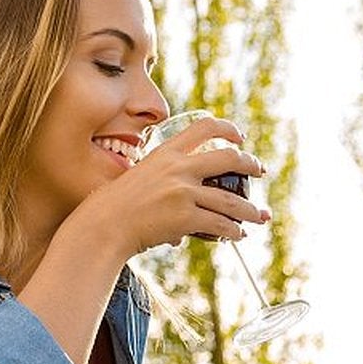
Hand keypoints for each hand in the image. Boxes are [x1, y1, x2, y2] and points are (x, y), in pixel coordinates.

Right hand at [90, 116, 270, 256]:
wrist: (103, 226)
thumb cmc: (114, 206)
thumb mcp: (137, 179)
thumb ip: (160, 183)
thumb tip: (176, 207)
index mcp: (166, 153)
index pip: (203, 128)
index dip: (227, 129)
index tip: (239, 137)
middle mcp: (178, 168)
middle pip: (229, 158)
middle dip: (250, 164)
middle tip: (260, 170)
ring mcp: (183, 192)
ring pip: (231, 200)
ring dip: (250, 210)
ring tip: (259, 216)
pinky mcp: (186, 217)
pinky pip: (220, 225)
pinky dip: (233, 232)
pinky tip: (238, 235)